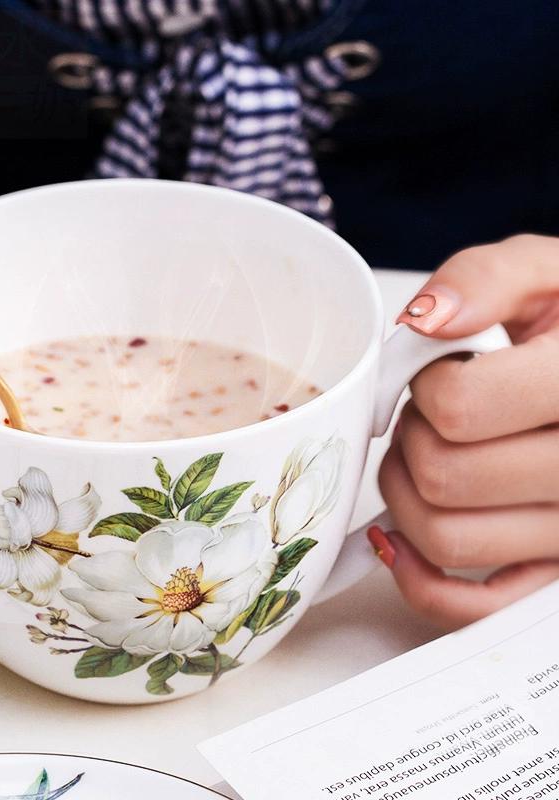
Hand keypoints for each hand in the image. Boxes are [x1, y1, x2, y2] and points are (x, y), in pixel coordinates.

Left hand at [373, 234, 558, 628]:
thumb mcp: (549, 275)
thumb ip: (487, 280)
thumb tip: (425, 320)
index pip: (459, 407)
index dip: (426, 385)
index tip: (439, 372)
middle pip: (443, 475)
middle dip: (413, 436)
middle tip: (432, 412)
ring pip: (444, 537)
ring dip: (406, 492)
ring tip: (431, 452)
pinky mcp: (552, 572)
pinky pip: (472, 607)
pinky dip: (420, 579)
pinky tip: (399, 537)